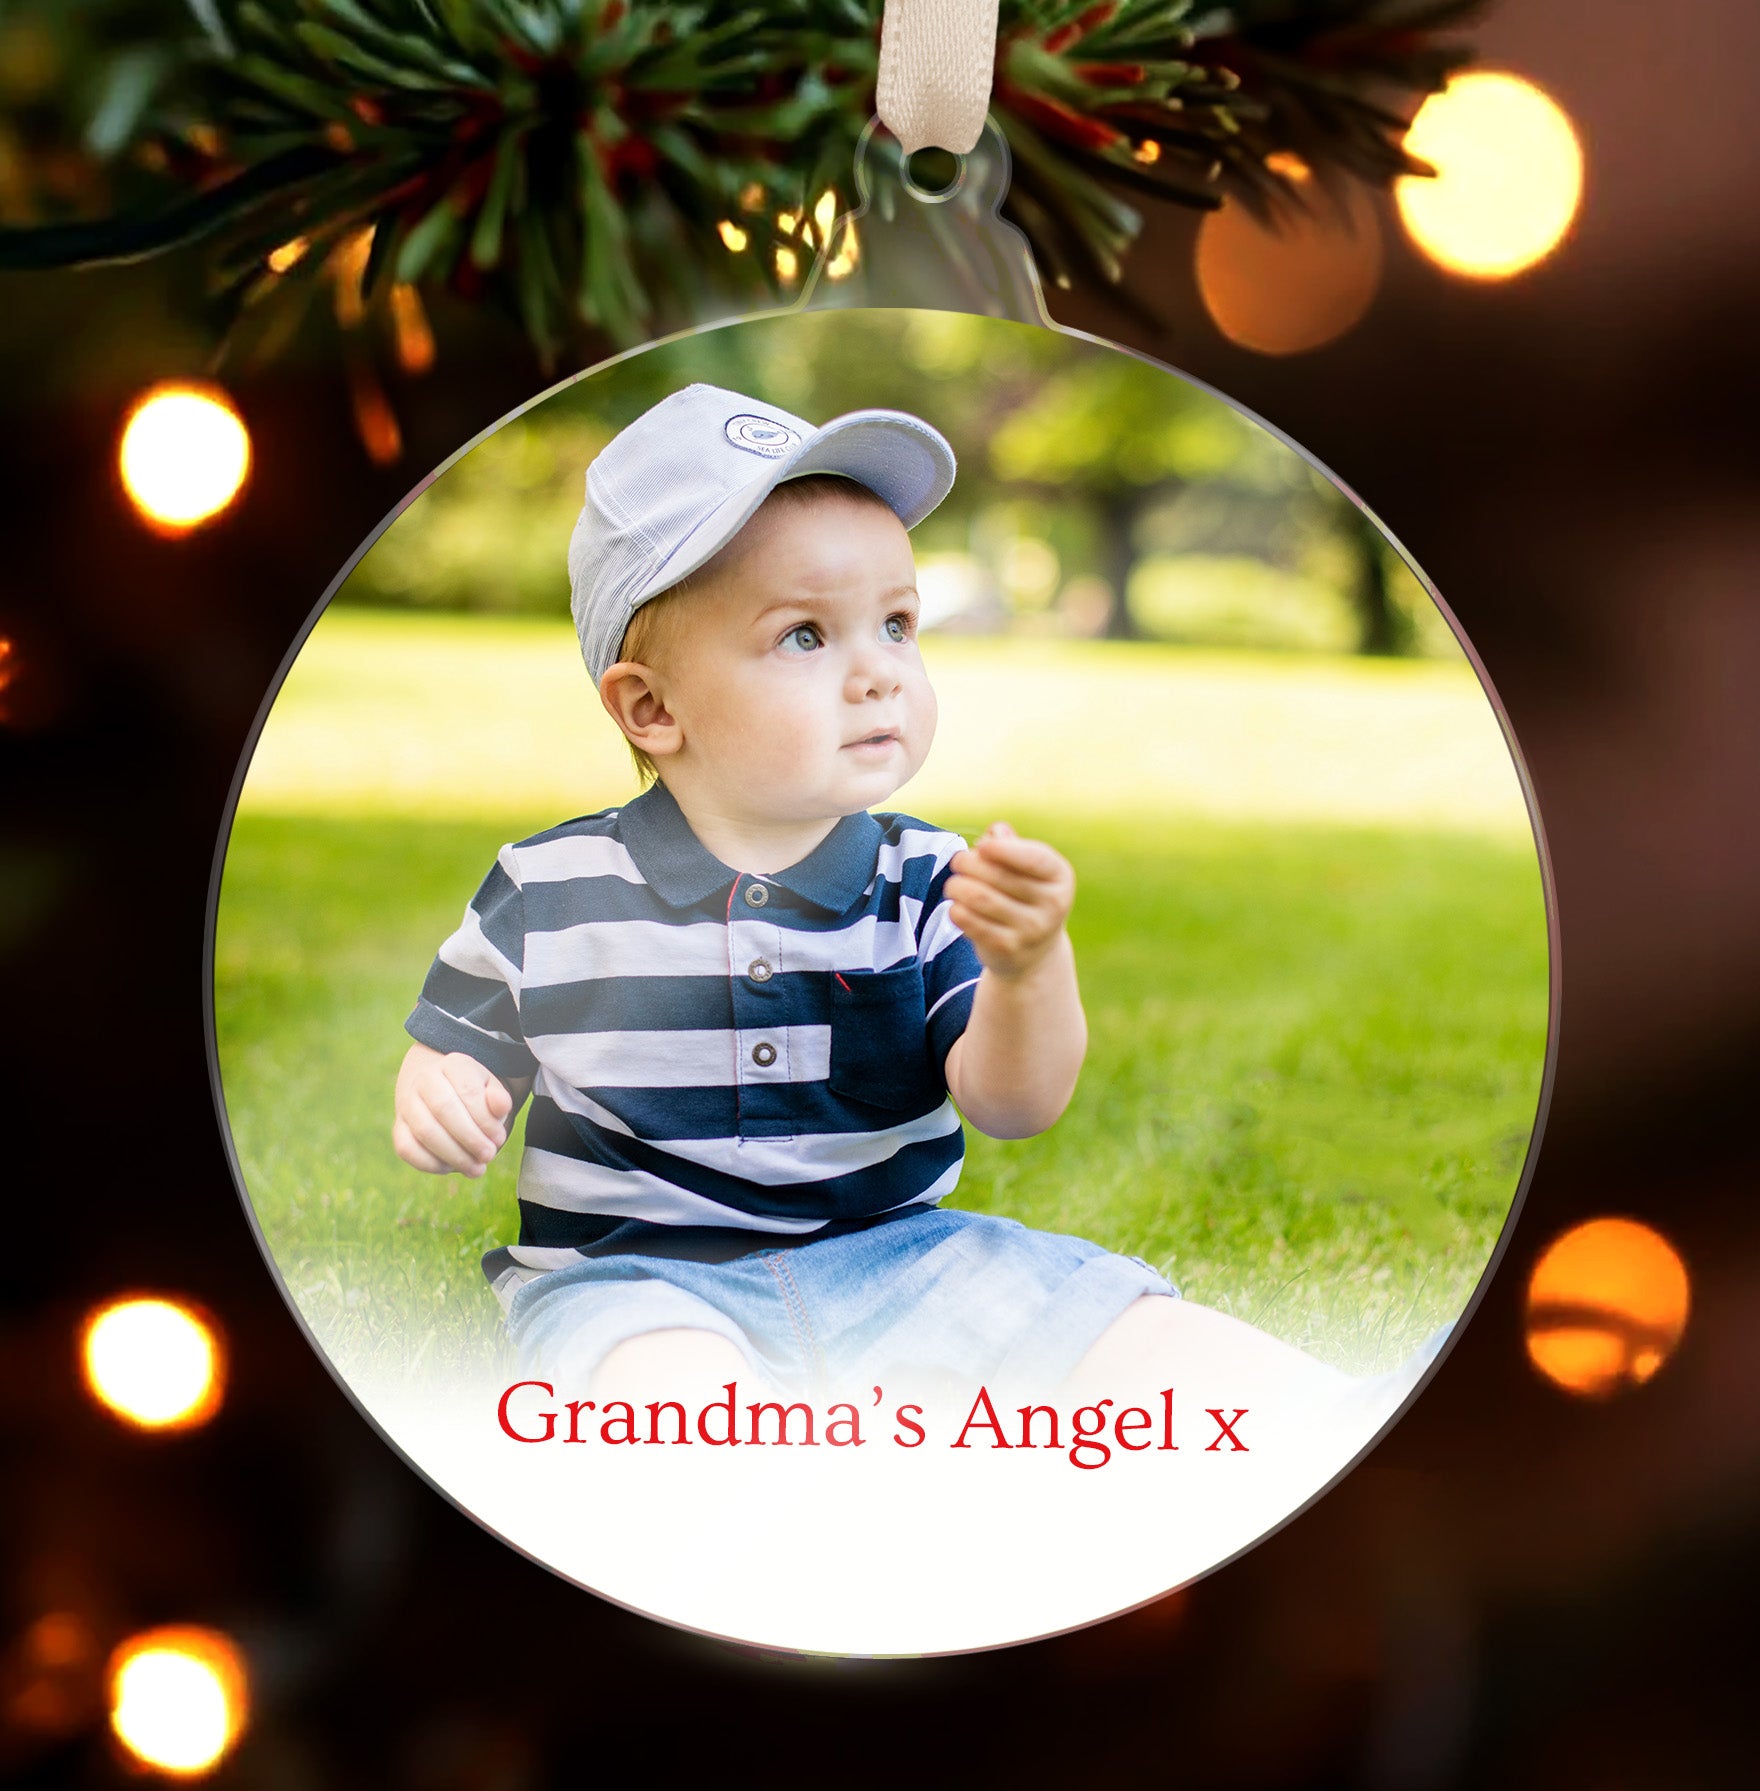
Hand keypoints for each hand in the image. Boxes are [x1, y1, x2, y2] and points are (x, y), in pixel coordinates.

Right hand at [392, 1042, 513, 1177]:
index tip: (498, 1138)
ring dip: (454, 1155)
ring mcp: (407, 1104)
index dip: (486, 1120)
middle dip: (470, 1138)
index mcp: (453, 1064)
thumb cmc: (472, 1094)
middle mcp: (424, 1080)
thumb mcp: (491, 1090)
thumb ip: (499, 1098)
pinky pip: (407, 1149)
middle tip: (488, 1155)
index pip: (469, 1091)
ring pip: (425, 1131)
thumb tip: (502, 1106)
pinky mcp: (399, 1128)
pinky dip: (431, 1164)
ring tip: (476, 1168)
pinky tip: (452, 1167)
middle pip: (444, 1110)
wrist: (440, 1089)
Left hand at [945, 821, 1075, 980]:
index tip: (983, 846)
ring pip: (980, 898)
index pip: (1034, 859)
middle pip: (998, 876)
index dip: (1005, 850)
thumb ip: (1010, 844)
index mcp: (1060, 876)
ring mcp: (1032, 930)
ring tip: (953, 885)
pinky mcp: (1009, 948)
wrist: (1035, 951)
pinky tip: (956, 906)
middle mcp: (1052, 905)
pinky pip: (972, 923)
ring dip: (958, 886)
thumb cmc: (1024, 894)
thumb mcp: (1025, 867)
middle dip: (969, 863)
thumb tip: (997, 832)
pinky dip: (957, 910)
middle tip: (958, 861)